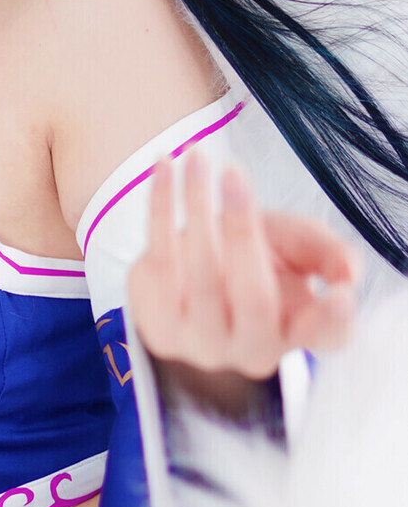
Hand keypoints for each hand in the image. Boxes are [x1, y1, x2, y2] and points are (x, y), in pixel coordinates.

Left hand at [129, 151, 359, 407]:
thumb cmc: (258, 256)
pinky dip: (161, 209)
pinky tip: (165, 169)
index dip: (335, 319)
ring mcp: (202, 344)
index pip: (326, 335)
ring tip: (196, 158)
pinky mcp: (159, 327)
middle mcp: (252, 348)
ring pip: (201, 275)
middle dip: (243, 230)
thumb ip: (327, 253)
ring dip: (197, 206)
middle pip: (255, 298)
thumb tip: (348, 274)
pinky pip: (159, 263)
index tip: (341, 292)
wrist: (192, 271)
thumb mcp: (299, 246)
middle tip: (234, 173)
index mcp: (298, 330)